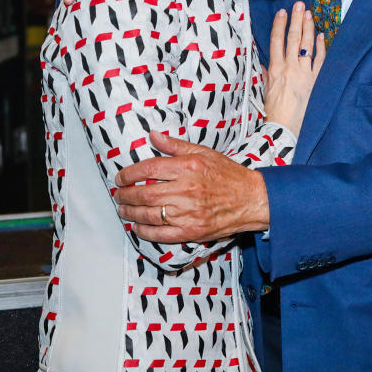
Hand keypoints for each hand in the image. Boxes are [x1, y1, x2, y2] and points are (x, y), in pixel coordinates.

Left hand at [114, 132, 269, 242]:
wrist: (252, 199)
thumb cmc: (229, 175)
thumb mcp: (204, 153)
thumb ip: (176, 145)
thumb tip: (153, 136)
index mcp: (188, 167)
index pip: (149, 169)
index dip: (129, 173)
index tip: (120, 177)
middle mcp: (186, 190)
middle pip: (145, 193)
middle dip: (125, 195)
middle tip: (118, 195)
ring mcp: (189, 213)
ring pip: (149, 215)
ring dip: (131, 213)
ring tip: (124, 210)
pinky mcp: (192, 231)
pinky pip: (161, 234)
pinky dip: (145, 232)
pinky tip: (137, 228)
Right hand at [263, 1, 324, 135]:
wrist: (285, 129)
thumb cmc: (273, 112)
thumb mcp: (264, 91)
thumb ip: (266, 75)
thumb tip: (265, 65)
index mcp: (275, 69)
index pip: (277, 41)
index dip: (280, 25)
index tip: (282, 12)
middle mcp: (290, 68)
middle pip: (293, 38)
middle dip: (296, 20)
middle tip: (299, 5)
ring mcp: (304, 74)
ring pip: (307, 46)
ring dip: (308, 28)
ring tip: (309, 14)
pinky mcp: (315, 82)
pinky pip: (320, 61)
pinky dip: (321, 48)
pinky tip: (322, 36)